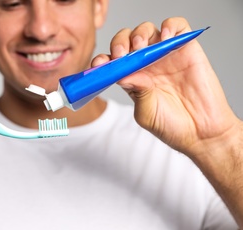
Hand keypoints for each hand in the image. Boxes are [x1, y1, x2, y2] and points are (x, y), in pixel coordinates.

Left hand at [91, 17, 240, 158]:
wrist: (200, 133)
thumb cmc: (170, 126)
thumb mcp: (145, 112)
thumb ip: (136, 92)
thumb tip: (123, 73)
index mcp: (133, 78)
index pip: (113, 61)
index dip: (103, 59)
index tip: (100, 64)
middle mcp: (147, 64)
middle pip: (127, 41)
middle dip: (119, 43)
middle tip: (121, 54)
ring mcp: (165, 55)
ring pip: (147, 30)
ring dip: (139, 33)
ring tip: (140, 47)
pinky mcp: (186, 49)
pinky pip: (177, 27)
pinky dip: (169, 26)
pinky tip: (164, 37)